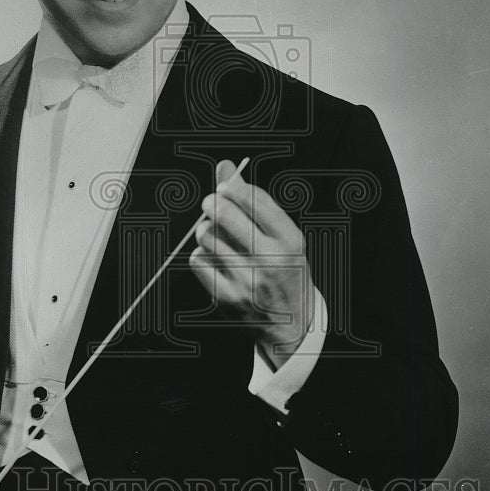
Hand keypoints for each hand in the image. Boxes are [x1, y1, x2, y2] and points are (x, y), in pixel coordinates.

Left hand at [189, 159, 314, 368]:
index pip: (255, 199)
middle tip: (212, 204)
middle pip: (224, 213)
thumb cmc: (285, 271)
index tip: (225, 186)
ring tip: (215, 235)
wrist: (291, 324)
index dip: (234, 186)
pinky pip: (198, 261)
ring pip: (207, 236)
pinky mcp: (226, 296)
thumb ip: (254, 201)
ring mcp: (247, 279)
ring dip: (206, 230)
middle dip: (213, 203)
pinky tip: (214, 259)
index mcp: (289, 239)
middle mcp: (270, 259)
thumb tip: (226, 167)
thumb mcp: (282, 236)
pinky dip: (202, 255)